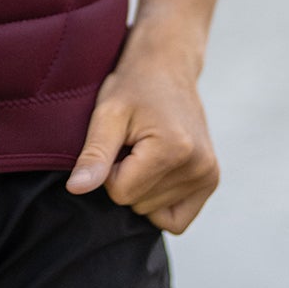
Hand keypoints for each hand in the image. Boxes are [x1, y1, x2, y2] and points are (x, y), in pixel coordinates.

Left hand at [65, 26, 218, 233]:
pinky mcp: (211, 180)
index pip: (120, 193)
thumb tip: (76, 189)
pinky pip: (177, 220)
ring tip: (146, 149)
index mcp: (174, 150)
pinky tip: (157, 171)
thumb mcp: (107, 114)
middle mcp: (199, 166)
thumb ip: (94, 155)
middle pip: (137, 204)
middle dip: (126, 178)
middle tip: (133, 143)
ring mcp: (209, 175)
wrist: (167, 67)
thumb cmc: (133, 86)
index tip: (118, 142)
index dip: (109, 170)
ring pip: (153, 212)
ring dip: (142, 185)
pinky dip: (160, 202)